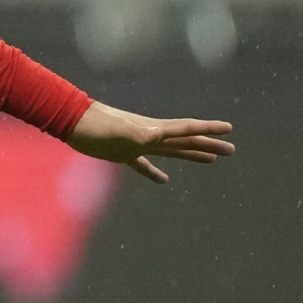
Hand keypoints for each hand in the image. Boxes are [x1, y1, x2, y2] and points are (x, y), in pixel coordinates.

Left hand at [67, 100, 233, 182]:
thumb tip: (158, 134)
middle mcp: (150, 136)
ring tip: (210, 160)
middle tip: (230, 150)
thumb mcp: (121, 130)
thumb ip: (140, 133)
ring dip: (190, 155)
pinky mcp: (122, 154)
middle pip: (185, 141)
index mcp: (154, 129)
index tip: (229, 129)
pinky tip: (164, 180)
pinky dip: (155, 172)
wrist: (72, 123)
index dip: (208, 130)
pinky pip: (144, 165)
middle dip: (208, 145)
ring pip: (171, 151)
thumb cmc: (96, 125)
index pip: (186, 129)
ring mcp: (137, 145)